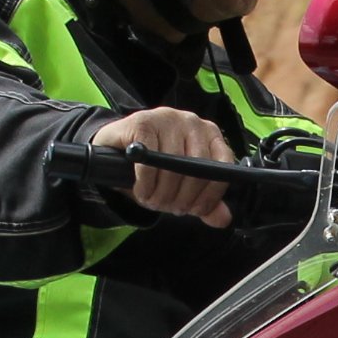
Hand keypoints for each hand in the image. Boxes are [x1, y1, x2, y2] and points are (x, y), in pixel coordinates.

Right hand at [90, 107, 234, 227]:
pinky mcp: (143, 122)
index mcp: (209, 134)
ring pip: (172, 165)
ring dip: (162, 193)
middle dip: (182, 197)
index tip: (195, 210)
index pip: (222, 163)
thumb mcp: (181, 187)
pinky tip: (142, 190)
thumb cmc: (153, 168)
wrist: (113, 151)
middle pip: (196, 166)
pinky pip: (149, 160)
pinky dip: (146, 183)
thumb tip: (223, 219)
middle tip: (168, 207)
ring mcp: (167, 118)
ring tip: (153, 201)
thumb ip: (203, 202)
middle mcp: (192, 122)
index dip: (211, 193)